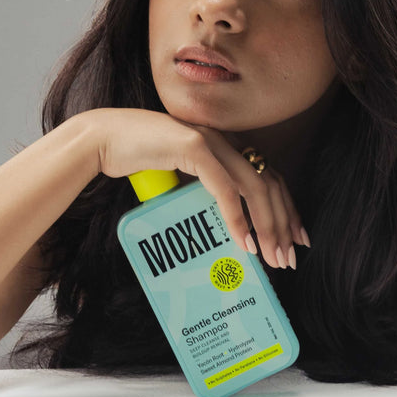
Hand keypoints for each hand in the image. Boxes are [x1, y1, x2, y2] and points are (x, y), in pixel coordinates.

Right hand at [72, 108, 308, 268]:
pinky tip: (244, 241)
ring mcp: (209, 140)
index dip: (286, 208)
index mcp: (225, 144)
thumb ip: (201, 193)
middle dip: (283, 224)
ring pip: (254, 185)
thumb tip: (220, 232)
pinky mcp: (192, 147)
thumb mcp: (178, 179)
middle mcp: (224, 139)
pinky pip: (224, 187)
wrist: (101, 139)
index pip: (268, 176)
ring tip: (270, 256)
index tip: (295, 237)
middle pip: (269, 182)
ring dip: (266, 225)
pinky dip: (237, 216)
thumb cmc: (136, 159)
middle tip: (288, 258)